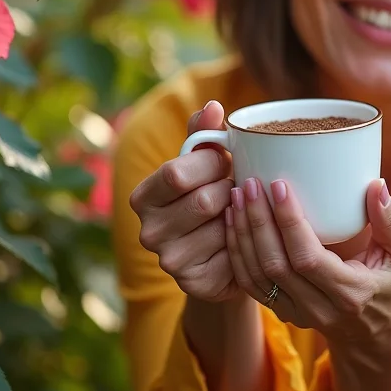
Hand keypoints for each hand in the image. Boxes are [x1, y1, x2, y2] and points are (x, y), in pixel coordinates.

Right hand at [129, 100, 237, 301]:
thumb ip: (204, 134)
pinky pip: (235, 252)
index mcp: (143, 196)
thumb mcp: (205, 164)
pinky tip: (244, 236)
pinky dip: (247, 239)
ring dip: (242, 213)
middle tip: (240, 188)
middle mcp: (149, 232)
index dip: (211, 163)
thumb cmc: (213, 195)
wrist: (225, 251)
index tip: (227, 160)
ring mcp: (170, 261)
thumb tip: (213, 106)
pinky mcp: (196, 283)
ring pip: (223, 225)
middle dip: (231, 189)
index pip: (177, 172)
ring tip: (242, 210)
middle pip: (203, 200)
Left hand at [225, 176, 390, 344]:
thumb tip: (375, 185)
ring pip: (257, 276)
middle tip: (249, 184)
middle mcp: (319, 309)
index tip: (278, 186)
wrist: (374, 333)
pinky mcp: (281, 312)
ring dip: (241, 234)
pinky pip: (249, 284)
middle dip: (258, 222)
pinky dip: (236, 252)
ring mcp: (296, 314)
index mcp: (351, 293)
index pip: (309, 258)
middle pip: (276, 265)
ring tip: (236, 197)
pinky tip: (232, 221)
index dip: (289, 222)